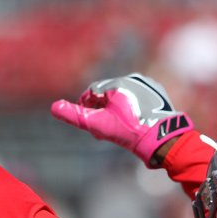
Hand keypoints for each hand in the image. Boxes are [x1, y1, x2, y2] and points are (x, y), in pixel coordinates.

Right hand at [51, 73, 192, 166]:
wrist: (163, 138)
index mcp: (117, 83)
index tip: (89, 124)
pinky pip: (140, 98)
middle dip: (102, 110)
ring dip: (117, 109)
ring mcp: (148, 85)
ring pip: (125, 96)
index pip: (92, 92)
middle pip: (109, 94)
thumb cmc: (130, 131)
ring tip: (118, 128)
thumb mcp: (99, 124)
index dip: (86, 108)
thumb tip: (53, 107)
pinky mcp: (159, 94)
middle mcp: (133, 79)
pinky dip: (134, 108)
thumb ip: (76, 116)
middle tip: (101, 130)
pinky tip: (134, 123)